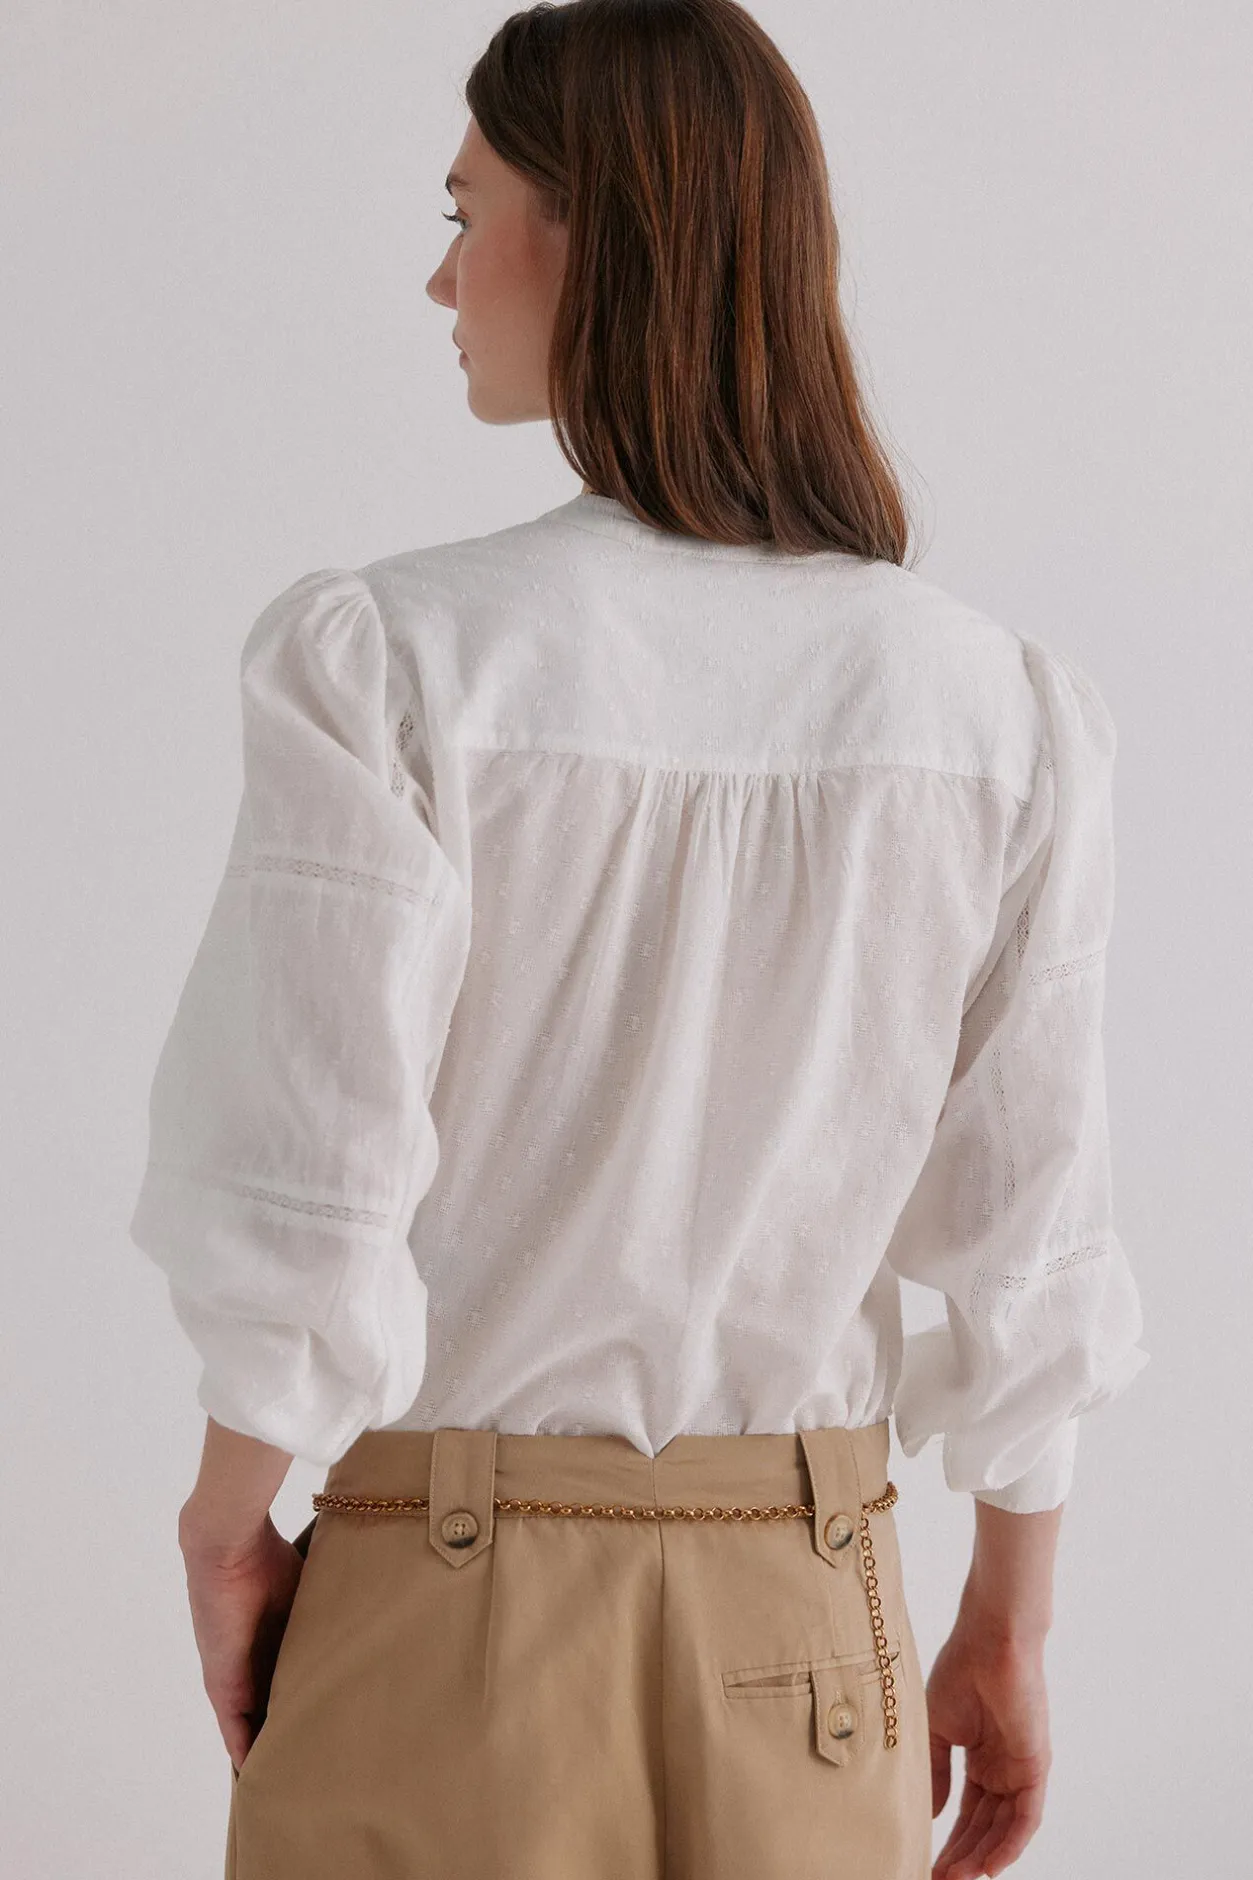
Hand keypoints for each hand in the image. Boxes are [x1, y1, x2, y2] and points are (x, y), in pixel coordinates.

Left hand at [179, 1512, 306, 1773]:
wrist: (231, 1546)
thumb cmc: (270, 1556)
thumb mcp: (307, 1592)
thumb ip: (324, 1610)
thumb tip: (363, 1613)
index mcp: (269, 1641)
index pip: (285, 1682)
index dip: (302, 1702)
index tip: (325, 1724)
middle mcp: (249, 1663)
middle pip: (269, 1707)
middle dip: (288, 1730)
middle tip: (317, 1759)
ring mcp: (233, 1676)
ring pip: (252, 1724)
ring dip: (270, 1747)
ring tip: (296, 1775)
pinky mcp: (222, 1685)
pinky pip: (234, 1729)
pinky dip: (248, 1753)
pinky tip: (262, 1776)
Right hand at [927, 1618, 1051, 1877]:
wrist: (989, 1638)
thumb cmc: (960, 1671)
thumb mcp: (936, 1729)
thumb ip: (936, 1773)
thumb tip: (931, 1816)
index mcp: (980, 1758)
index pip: (967, 1813)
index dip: (948, 1840)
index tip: (926, 1863)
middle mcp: (1003, 1769)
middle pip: (984, 1828)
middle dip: (962, 1857)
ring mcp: (1020, 1769)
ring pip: (1004, 1829)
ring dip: (982, 1858)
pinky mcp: (1036, 1765)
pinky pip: (1026, 1816)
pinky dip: (1010, 1844)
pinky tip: (989, 1866)